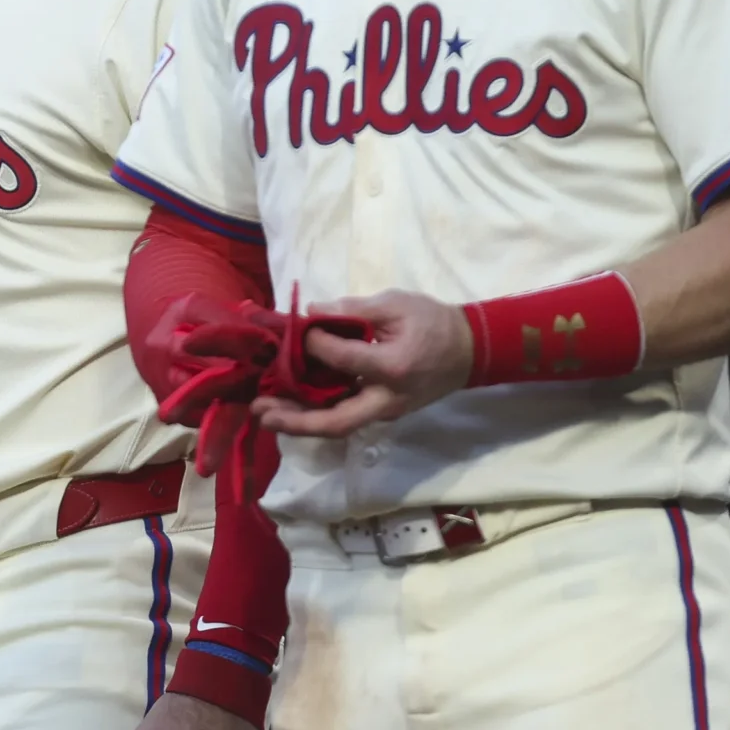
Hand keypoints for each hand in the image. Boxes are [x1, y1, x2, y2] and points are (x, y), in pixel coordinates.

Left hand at [252, 290, 471, 437]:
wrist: (469, 351)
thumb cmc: (435, 322)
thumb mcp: (397, 303)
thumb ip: (353, 308)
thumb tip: (311, 311)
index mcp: (393, 368)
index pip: (343, 359)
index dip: (315, 344)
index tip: (298, 328)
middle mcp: (386, 400)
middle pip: (335, 422)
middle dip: (294, 420)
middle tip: (260, 410)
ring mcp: (385, 412)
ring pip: (337, 427)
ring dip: (300, 423)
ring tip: (265, 413)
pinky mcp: (382, 414)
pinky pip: (346, 418)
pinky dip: (316, 415)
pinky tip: (292, 405)